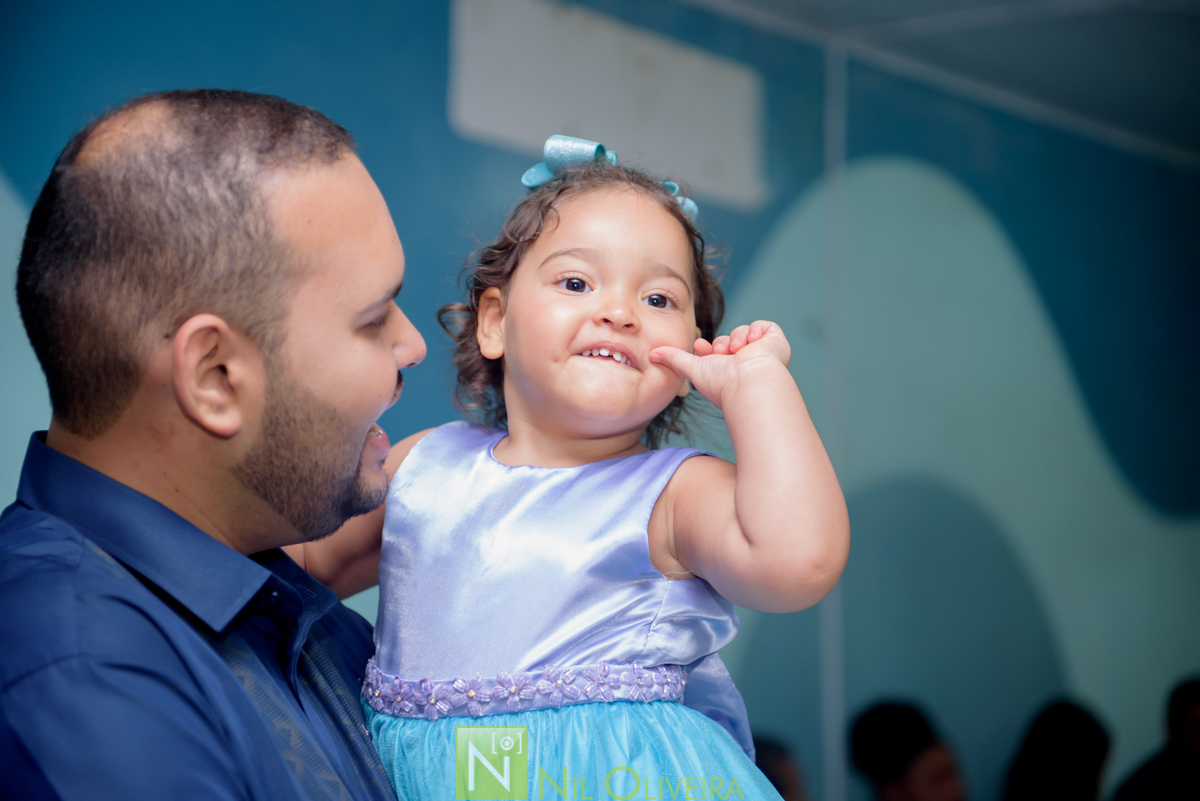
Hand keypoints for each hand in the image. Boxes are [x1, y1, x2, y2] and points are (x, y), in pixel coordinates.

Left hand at [650, 320, 791, 409]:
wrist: (749, 382)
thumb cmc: (722, 383)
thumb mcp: (692, 368)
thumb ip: (673, 359)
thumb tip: (651, 354)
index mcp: (728, 372)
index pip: (715, 351)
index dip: (707, 347)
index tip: (700, 346)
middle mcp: (745, 363)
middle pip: (727, 340)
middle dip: (721, 343)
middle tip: (721, 353)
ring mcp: (762, 353)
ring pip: (743, 331)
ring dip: (736, 338)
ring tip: (737, 352)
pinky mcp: (776, 343)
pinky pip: (764, 326)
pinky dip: (755, 331)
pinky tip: (753, 344)